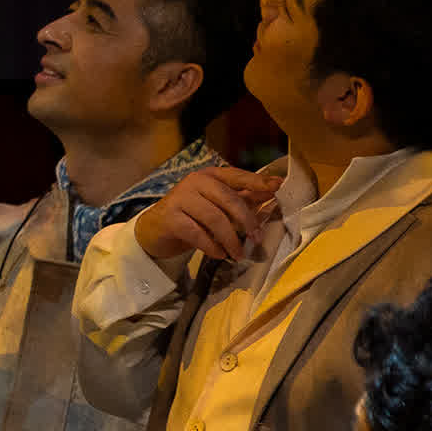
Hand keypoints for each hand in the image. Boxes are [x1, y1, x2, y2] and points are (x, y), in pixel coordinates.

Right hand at [132, 163, 284, 272]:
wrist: (154, 229)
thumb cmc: (190, 215)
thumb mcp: (216, 205)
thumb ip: (242, 198)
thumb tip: (271, 192)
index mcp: (209, 176)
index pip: (237, 176)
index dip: (258, 181)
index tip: (277, 186)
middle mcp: (194, 182)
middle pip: (228, 199)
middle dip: (246, 220)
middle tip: (256, 238)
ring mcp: (180, 198)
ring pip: (214, 218)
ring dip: (230, 239)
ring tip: (238, 254)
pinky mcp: (170, 218)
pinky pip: (197, 233)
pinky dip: (211, 246)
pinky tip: (219, 254)